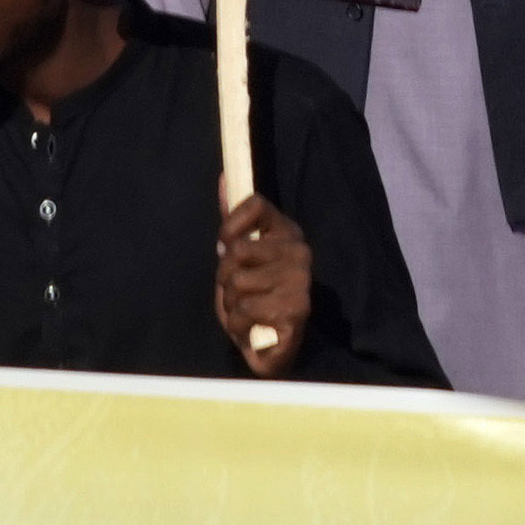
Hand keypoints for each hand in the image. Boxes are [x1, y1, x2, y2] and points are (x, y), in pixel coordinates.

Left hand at [212, 195, 318, 370]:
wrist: (271, 348)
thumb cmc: (254, 298)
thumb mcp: (239, 258)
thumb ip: (233, 222)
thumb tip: (224, 177)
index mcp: (286, 231)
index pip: (255, 204)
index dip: (230, 227)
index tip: (225, 248)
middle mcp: (299, 251)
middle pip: (237, 251)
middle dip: (225, 278)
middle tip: (236, 293)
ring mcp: (301, 280)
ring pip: (238, 283)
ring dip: (230, 306)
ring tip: (243, 314)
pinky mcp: (298, 309)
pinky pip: (246, 310)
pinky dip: (238, 325)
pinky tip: (250, 330)